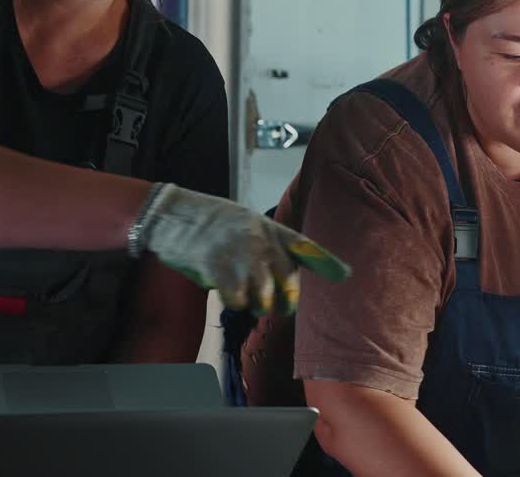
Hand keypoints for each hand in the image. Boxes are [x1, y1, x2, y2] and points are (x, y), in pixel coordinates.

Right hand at [134, 184, 350, 314]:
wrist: (174, 214)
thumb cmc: (213, 224)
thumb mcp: (250, 225)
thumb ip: (272, 246)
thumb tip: (286, 278)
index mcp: (270, 228)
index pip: (304, 246)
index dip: (326, 261)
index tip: (345, 274)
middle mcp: (261, 240)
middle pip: (289, 283)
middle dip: (285, 302)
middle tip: (276, 306)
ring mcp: (240, 253)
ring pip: (266, 296)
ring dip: (259, 305)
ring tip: (248, 300)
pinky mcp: (217, 266)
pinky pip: (237, 299)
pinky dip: (234, 302)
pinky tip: (226, 292)